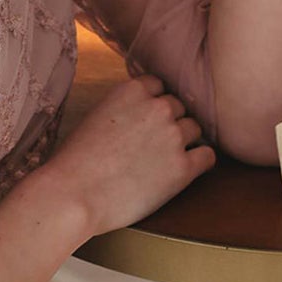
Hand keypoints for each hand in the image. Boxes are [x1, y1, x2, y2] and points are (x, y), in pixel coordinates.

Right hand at [41, 73, 214, 237]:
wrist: (73, 195)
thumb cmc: (73, 164)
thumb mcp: (94, 118)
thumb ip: (121, 109)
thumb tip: (136, 117)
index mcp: (132, 91)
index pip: (159, 86)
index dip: (153, 104)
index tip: (146, 121)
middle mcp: (157, 108)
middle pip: (178, 107)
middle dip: (169, 123)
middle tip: (153, 146)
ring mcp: (173, 136)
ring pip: (194, 129)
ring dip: (184, 142)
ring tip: (164, 161)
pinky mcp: (183, 167)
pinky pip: (208, 156)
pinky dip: (201, 162)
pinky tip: (188, 170)